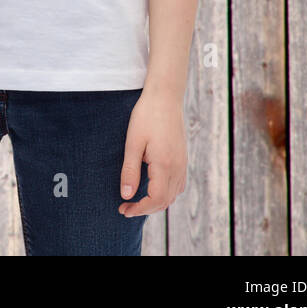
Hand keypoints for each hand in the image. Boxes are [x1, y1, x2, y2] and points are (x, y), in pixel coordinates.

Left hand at [118, 87, 186, 216]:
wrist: (165, 98)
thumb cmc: (146, 116)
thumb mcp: (133, 143)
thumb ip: (130, 170)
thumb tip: (126, 195)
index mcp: (165, 165)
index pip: (156, 199)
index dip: (140, 209)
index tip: (123, 209)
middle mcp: (178, 168)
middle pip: (165, 201)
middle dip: (145, 209)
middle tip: (125, 208)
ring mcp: (182, 164)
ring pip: (172, 195)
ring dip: (155, 202)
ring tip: (136, 201)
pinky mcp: (183, 159)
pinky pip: (177, 185)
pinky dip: (164, 193)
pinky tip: (152, 188)